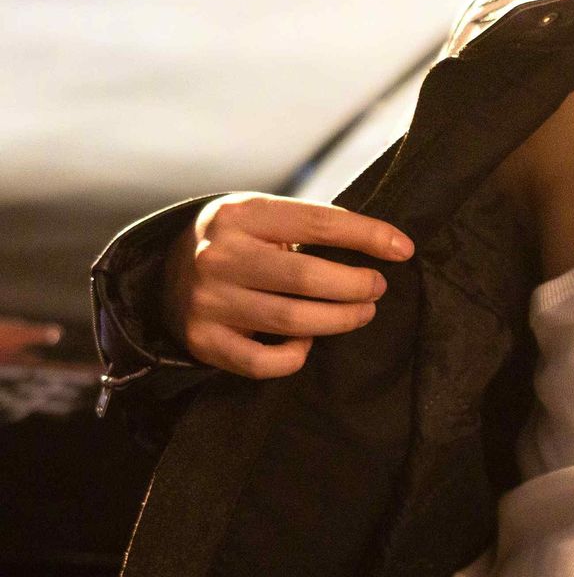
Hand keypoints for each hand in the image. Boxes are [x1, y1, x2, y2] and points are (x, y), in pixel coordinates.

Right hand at [161, 193, 413, 379]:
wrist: (166, 272)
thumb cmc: (237, 242)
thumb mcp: (263, 217)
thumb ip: (311, 226)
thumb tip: (386, 244)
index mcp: (240, 214)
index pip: (318, 223)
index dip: (367, 235)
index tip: (403, 249)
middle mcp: (219, 256)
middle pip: (307, 277)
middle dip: (356, 285)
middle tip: (377, 288)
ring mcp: (208, 301)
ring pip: (292, 321)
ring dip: (339, 320)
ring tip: (361, 312)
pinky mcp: (204, 341)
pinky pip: (263, 362)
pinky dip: (295, 356)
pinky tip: (305, 342)